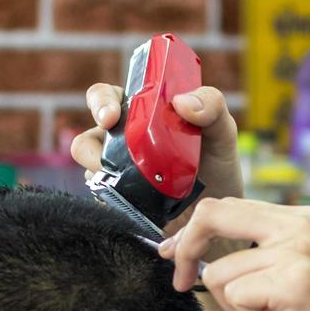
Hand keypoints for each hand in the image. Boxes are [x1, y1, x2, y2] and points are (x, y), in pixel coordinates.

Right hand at [70, 83, 242, 234]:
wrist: (221, 214)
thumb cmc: (217, 164)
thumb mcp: (222, 130)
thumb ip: (212, 105)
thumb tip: (181, 102)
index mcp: (139, 113)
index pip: (105, 96)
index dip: (100, 102)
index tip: (110, 117)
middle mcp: (121, 141)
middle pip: (87, 139)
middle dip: (89, 149)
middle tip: (106, 160)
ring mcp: (117, 174)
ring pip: (91, 174)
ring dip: (106, 180)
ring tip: (136, 188)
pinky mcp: (120, 203)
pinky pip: (106, 202)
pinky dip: (119, 204)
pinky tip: (143, 206)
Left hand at [160, 198, 309, 310]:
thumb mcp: (305, 273)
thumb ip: (267, 256)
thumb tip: (206, 260)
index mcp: (305, 218)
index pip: (229, 206)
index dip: (193, 230)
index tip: (175, 254)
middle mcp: (301, 224)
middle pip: (213, 216)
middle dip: (186, 250)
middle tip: (180, 280)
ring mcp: (298, 250)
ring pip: (220, 274)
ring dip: (239, 307)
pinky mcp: (294, 281)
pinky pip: (235, 297)